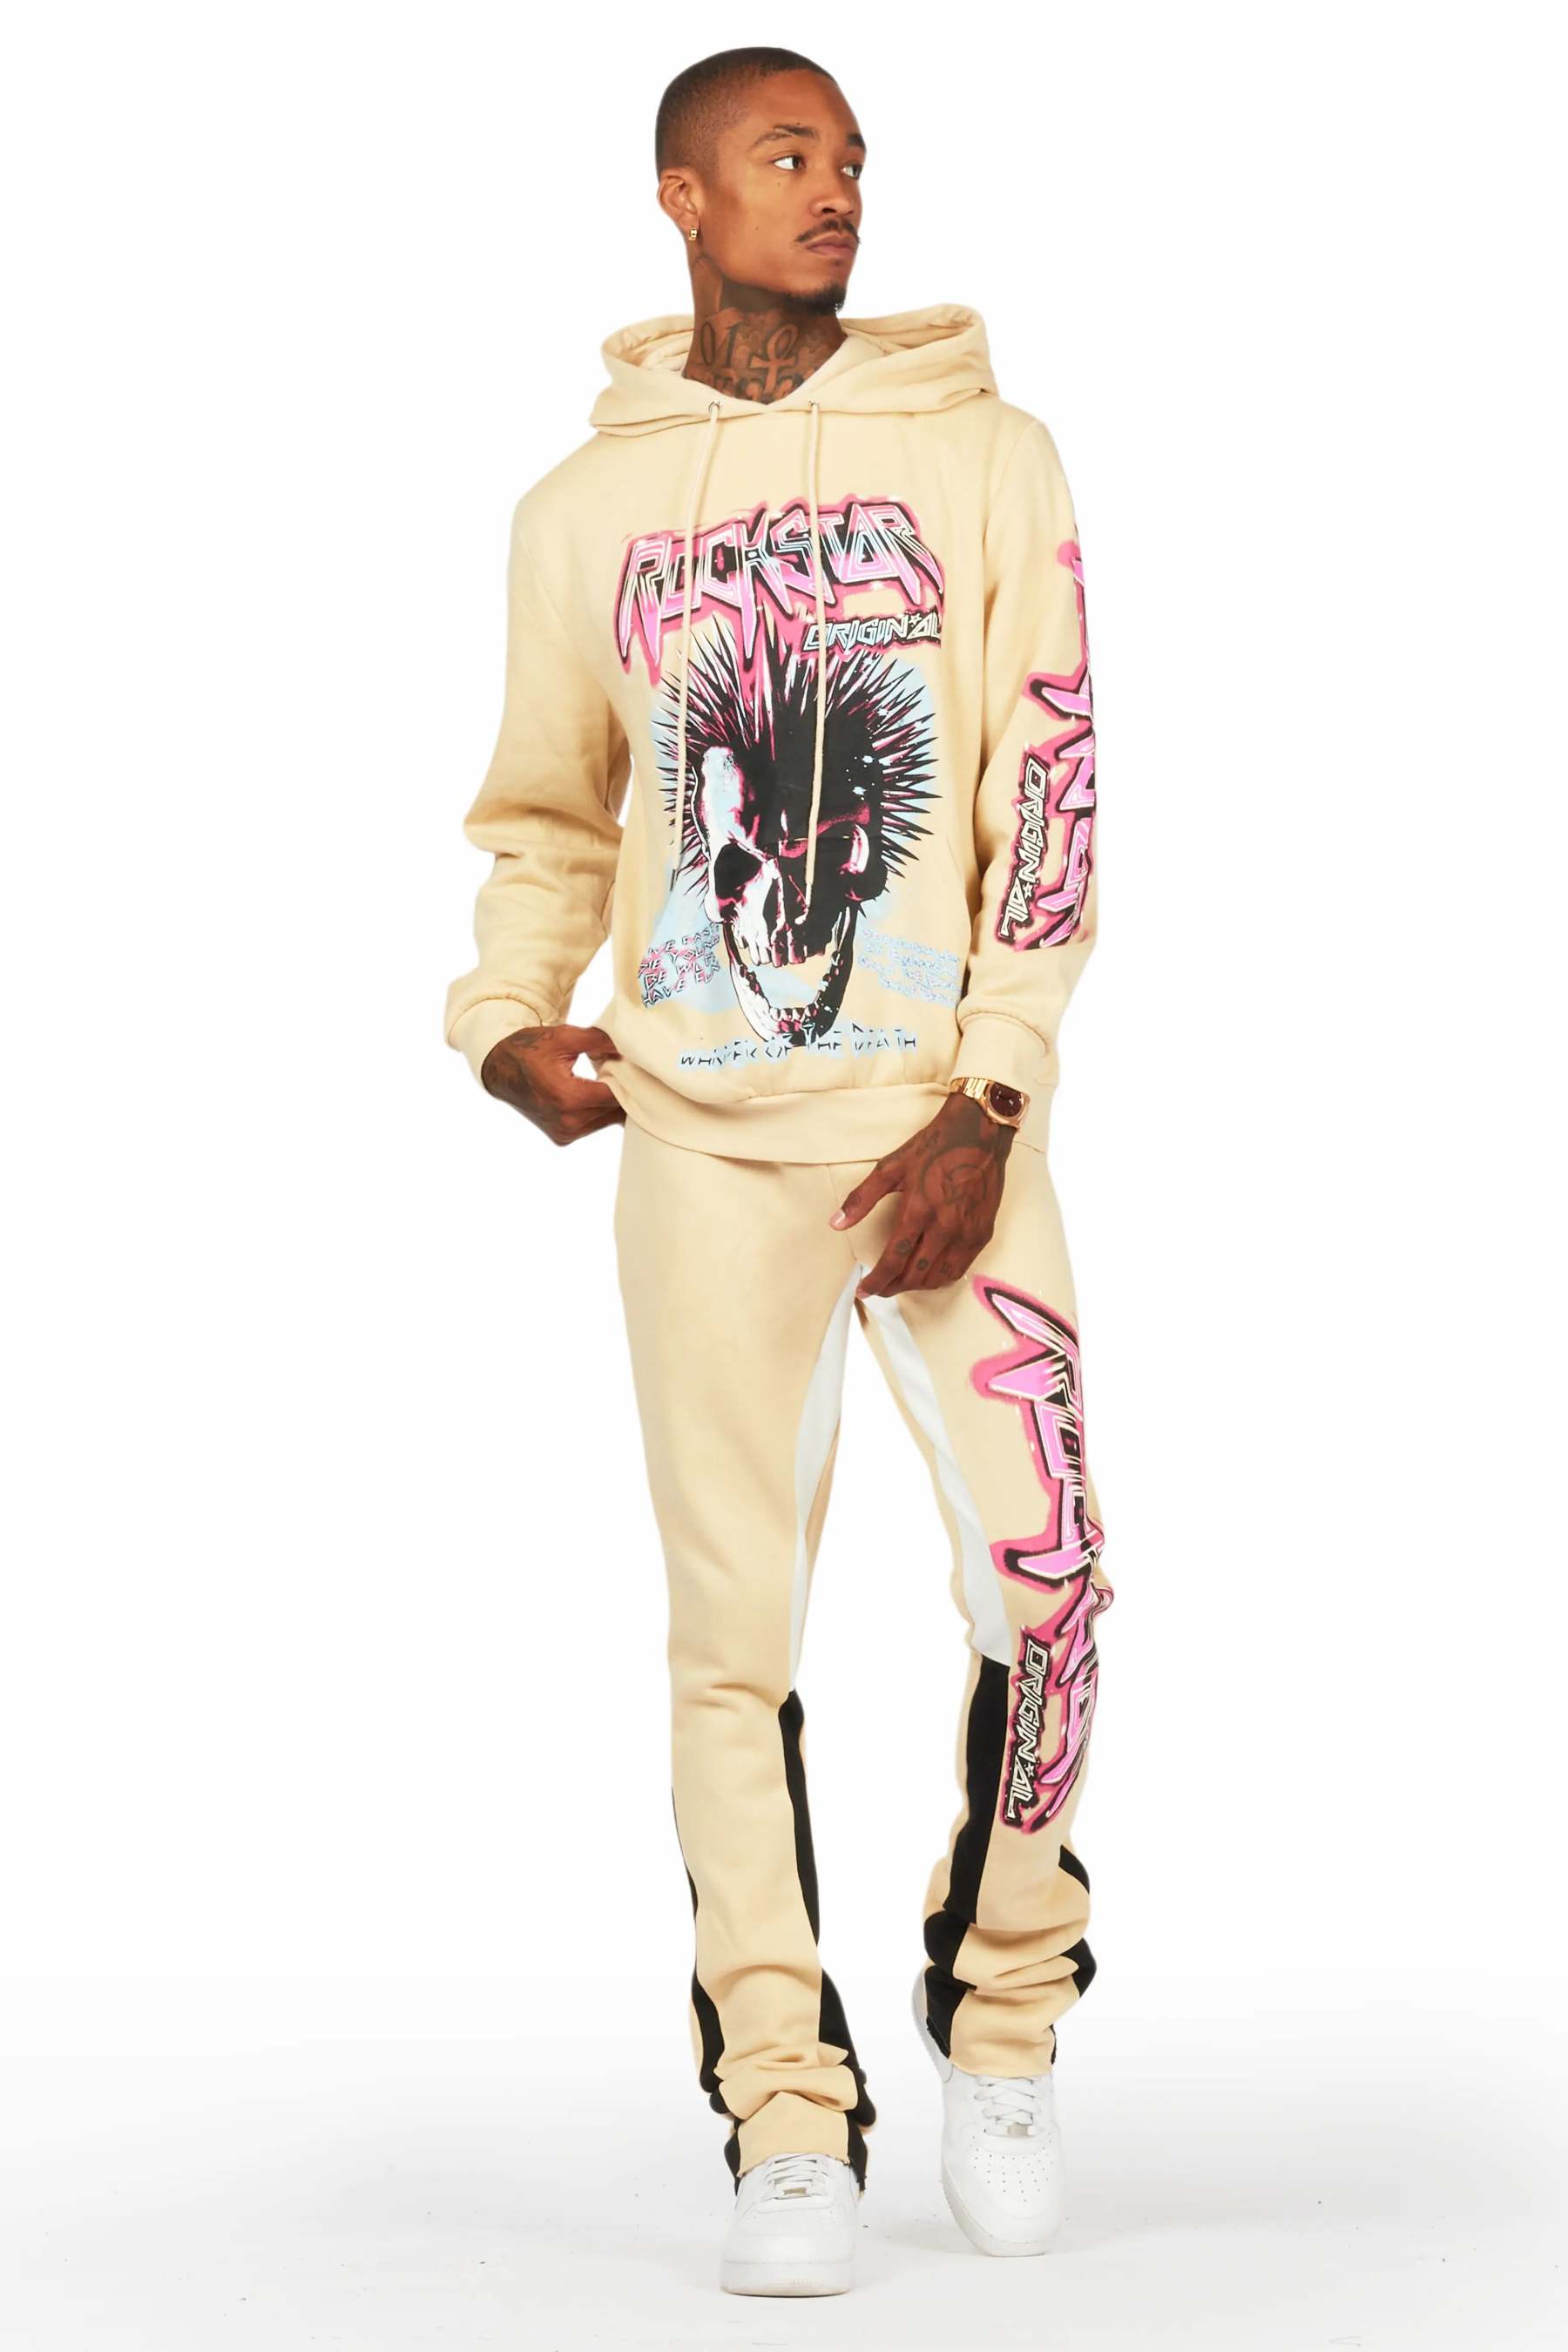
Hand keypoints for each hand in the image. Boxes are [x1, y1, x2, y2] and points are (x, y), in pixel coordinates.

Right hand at [480, 1022, 625, 1145]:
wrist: (500, 1069)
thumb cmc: (530, 1051)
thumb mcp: (564, 1037)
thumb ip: (599, 1041)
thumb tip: (627, 1046)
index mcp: (567, 1097)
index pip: (615, 1095)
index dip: (630, 1080)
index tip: (638, 1068)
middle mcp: (566, 1121)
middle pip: (614, 1111)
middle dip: (625, 1091)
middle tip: (629, 1071)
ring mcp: (564, 1133)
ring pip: (606, 1120)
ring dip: (612, 1103)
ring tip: (613, 1081)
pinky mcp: (562, 1138)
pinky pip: (593, 1126)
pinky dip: (599, 1111)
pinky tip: (598, 1094)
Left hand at [830, 1092, 1012, 1297]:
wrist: (979, 1133)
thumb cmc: (933, 1147)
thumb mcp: (891, 1167)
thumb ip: (862, 1198)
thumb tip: (836, 1223)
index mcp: (919, 1210)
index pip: (894, 1259)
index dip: (877, 1280)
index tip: (865, 1289)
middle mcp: (945, 1226)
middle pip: (916, 1274)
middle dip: (894, 1287)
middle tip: (881, 1287)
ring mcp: (967, 1232)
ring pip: (940, 1277)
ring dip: (918, 1286)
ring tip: (902, 1282)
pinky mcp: (983, 1233)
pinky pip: (960, 1268)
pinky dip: (942, 1277)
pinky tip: (930, 1274)